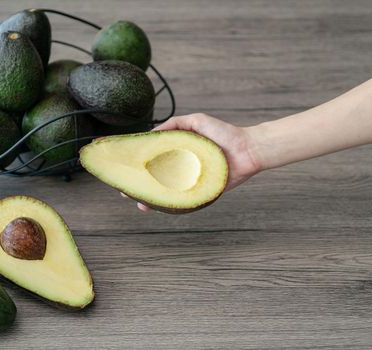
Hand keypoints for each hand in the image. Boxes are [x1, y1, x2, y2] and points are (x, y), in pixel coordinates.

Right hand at [124, 113, 261, 211]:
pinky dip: (170, 206)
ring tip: (139, 203)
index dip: (139, 166)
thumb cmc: (222, 133)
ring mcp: (190, 182)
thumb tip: (150, 135)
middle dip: (140, 187)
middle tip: (125, 191)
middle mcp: (182, 169)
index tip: (124, 169)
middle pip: (156, 180)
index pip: (154, 161)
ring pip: (166, 194)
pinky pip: (183, 201)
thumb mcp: (195, 121)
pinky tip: (157, 206)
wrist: (247, 149)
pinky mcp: (201, 193)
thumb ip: (174, 125)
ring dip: (151, 200)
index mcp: (178, 154)